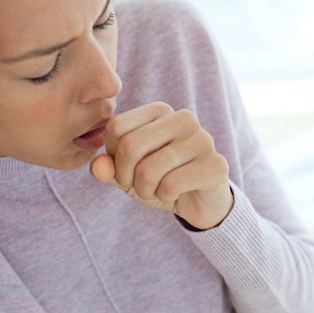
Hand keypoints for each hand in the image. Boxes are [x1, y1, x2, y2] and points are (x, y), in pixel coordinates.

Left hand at [90, 102, 233, 229]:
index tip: (127, 169)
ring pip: (149, 169)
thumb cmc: (160, 180)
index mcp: (160, 111)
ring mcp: (203, 139)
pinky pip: (171, 184)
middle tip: (140, 186)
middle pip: (130, 146)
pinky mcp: (215, 164)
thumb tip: (97, 167)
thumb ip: (108, 167)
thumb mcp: (127, 174)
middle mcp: (183, 118)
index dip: (113, 156)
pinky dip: (165, 196)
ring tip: (158, 190)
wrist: (199, 201)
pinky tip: (177, 193)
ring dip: (146, 190)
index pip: (116, 127)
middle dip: (127, 177)